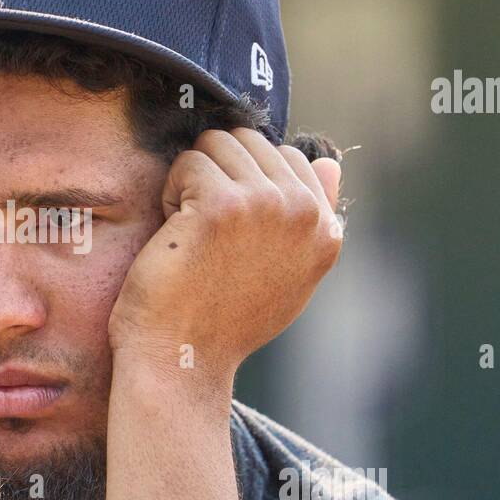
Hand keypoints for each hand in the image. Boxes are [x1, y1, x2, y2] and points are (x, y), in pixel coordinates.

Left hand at [108, 128, 342, 373]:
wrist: (181, 358)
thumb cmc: (221, 320)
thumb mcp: (285, 274)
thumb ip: (312, 218)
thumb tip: (329, 162)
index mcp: (326, 231)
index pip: (287, 157)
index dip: (244, 184)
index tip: (233, 237)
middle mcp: (305, 214)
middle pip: (249, 142)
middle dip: (217, 175)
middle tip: (208, 233)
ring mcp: (267, 206)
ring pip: (216, 144)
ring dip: (193, 181)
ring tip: (193, 232)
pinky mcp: (223, 205)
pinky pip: (187, 161)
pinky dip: (170, 194)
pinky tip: (176, 237)